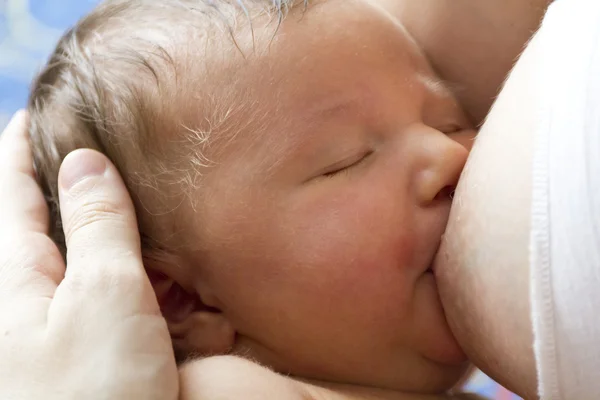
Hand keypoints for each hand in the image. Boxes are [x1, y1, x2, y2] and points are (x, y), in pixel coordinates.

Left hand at [0, 111, 177, 399]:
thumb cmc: (91, 398)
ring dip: (92, 227)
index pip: (12, 192)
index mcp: (18, 275)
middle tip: (78, 151)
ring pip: (70, 258)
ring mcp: (52, 328)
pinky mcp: (83, 351)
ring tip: (112, 200)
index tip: (33, 112)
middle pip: (36, 223)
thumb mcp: (101, 296)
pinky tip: (135, 270)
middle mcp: (27, 299)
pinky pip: (95, 293)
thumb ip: (98, 226)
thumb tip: (83, 162)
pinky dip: (116, 269)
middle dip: (55, 184)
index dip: (22, 149)